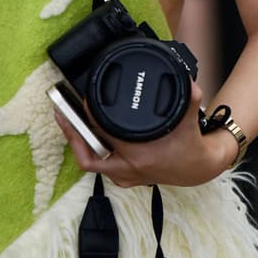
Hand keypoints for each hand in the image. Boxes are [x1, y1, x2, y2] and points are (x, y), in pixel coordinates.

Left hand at [54, 80, 236, 187]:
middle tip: (60, 111)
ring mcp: (124, 176)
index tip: (84, 101)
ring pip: (90, 161)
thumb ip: (189, 98)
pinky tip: (83, 133)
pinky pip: (97, 164)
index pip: (106, 137)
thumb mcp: (189, 120)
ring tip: (66, 119)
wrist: (196, 169)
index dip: (91, 118)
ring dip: (77, 142)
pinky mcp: (123, 177)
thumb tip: (187, 80)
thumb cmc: (190, 147)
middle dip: (72, 133)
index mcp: (141, 157)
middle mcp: (130, 169)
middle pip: (88, 155)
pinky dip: (88, 149)